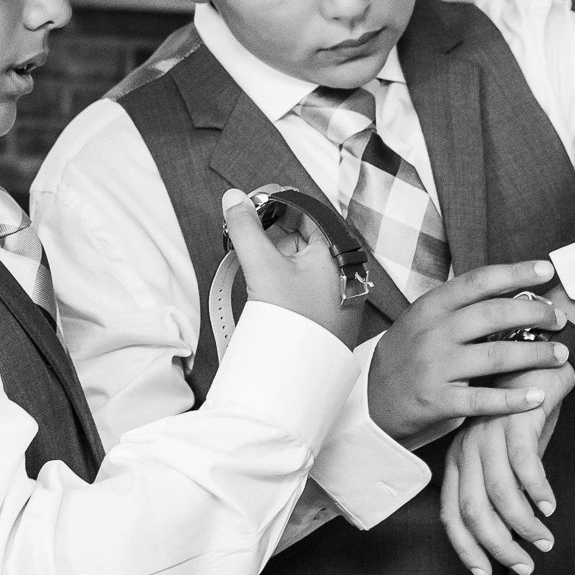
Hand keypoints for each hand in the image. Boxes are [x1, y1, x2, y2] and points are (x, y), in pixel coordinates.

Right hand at [224, 189, 363, 346]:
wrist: (303, 375)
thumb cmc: (295, 324)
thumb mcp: (264, 268)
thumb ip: (246, 228)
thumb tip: (234, 199)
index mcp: (337, 248)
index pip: (306, 208)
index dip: (274, 200)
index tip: (247, 202)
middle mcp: (340, 264)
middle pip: (302, 230)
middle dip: (269, 226)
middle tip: (240, 228)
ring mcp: (333, 286)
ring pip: (299, 254)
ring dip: (271, 249)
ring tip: (246, 253)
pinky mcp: (324, 304)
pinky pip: (301, 275)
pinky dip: (279, 270)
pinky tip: (259, 276)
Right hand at [368, 261, 573, 439]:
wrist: (368, 399)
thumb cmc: (407, 355)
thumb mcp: (423, 320)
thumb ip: (458, 306)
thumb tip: (508, 286)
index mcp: (431, 307)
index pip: (479, 281)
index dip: (516, 272)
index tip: (547, 270)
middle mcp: (433, 333)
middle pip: (494, 315)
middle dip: (535, 313)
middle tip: (559, 318)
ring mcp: (435, 367)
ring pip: (495, 356)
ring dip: (535, 354)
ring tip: (560, 354)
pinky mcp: (438, 400)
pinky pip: (483, 400)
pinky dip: (513, 399)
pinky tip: (536, 396)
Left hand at [439, 363, 574, 574]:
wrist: (543, 358)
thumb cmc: (526, 412)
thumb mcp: (510, 454)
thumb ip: (506, 488)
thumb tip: (515, 533)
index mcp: (460, 460)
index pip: (452, 514)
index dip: (467, 549)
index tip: (486, 574)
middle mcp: (468, 449)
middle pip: (473, 511)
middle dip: (499, 546)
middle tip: (526, 565)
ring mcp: (489, 433)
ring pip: (498, 494)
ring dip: (523, 524)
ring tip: (544, 540)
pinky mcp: (516, 420)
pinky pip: (523, 464)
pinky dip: (536, 490)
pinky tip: (549, 506)